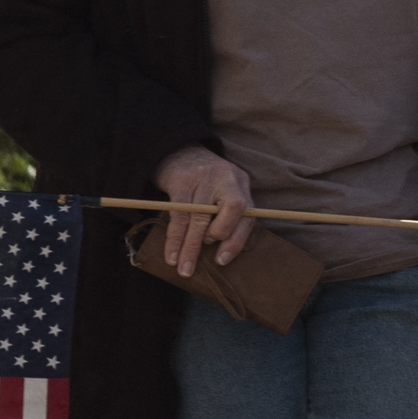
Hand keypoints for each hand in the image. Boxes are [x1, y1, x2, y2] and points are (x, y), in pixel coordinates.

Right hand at [153, 147, 254, 274]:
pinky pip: (178, 215)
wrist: (176, 150)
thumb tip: (222, 250)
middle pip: (227, 214)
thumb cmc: (201, 180)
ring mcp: (203, 178)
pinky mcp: (181, 180)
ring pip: (199, 218)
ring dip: (188, 247)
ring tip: (182, 268)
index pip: (247, 214)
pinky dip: (173, 238)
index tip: (222, 260)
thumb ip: (227, 213)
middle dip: (210, 244)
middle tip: (197, 267)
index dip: (237, 240)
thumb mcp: (222, 189)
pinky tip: (171, 253)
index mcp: (240, 182)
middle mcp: (226, 178)